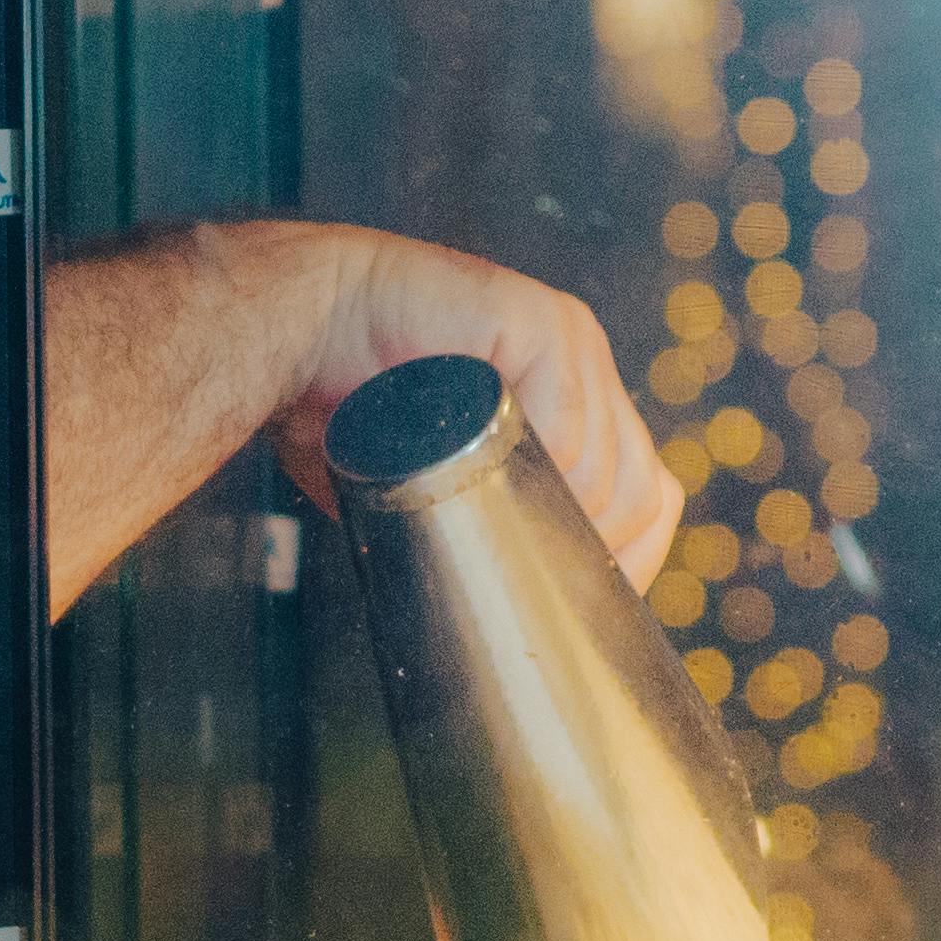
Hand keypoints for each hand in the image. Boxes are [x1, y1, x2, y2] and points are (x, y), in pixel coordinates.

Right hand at [264, 226, 677, 584]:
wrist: (293, 336)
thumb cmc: (352, 410)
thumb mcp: (440, 487)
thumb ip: (491, 525)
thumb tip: (520, 619)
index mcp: (578, 401)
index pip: (647, 496)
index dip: (623, 562)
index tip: (582, 616)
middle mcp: (587, 364)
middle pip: (640, 490)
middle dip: (592, 555)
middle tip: (527, 588)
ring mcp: (572, 340)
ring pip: (610, 470)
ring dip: (558, 521)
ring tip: (495, 537)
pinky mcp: (540, 322)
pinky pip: (571, 425)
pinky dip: (546, 470)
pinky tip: (494, 487)